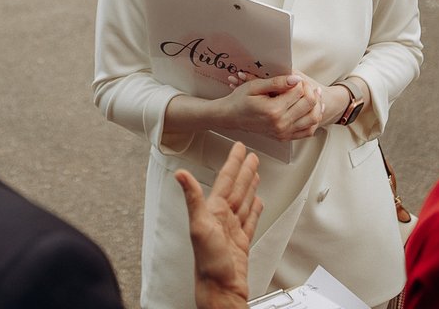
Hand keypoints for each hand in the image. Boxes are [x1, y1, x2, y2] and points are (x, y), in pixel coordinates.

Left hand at [177, 141, 260, 308]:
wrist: (220, 289)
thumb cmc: (208, 263)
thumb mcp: (199, 226)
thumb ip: (192, 198)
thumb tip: (181, 175)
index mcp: (213, 211)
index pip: (225, 180)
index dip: (233, 163)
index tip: (238, 149)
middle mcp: (222, 218)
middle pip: (236, 187)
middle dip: (243, 170)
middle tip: (250, 155)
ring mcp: (232, 229)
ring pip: (243, 201)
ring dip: (250, 185)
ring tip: (255, 172)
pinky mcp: (241, 242)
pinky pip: (250, 220)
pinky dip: (255, 209)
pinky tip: (257, 202)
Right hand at [217, 74, 322, 141]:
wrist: (231, 117)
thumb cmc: (240, 100)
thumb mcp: (255, 86)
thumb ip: (277, 82)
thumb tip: (296, 79)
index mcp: (273, 110)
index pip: (299, 92)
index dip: (301, 82)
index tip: (296, 78)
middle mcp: (280, 124)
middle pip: (309, 104)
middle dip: (311, 91)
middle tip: (306, 84)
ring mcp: (283, 133)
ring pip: (313, 119)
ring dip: (317, 106)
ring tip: (313, 95)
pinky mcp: (284, 137)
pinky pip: (307, 131)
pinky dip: (313, 121)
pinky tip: (310, 111)